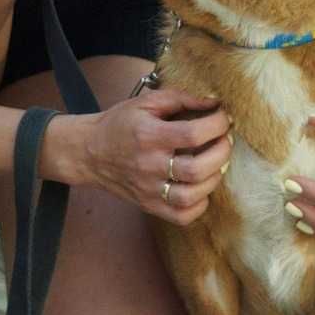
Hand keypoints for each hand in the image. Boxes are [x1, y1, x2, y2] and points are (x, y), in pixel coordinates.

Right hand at [61, 87, 232, 224]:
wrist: (88, 152)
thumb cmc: (120, 124)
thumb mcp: (145, 102)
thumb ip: (180, 98)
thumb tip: (213, 102)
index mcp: (148, 136)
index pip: (192, 134)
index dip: (216, 125)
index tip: (224, 118)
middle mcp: (149, 165)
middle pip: (196, 169)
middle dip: (221, 153)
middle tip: (225, 141)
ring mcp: (148, 189)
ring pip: (191, 196)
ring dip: (213, 178)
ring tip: (216, 164)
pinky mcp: (148, 205)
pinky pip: (182, 216)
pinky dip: (199, 205)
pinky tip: (201, 188)